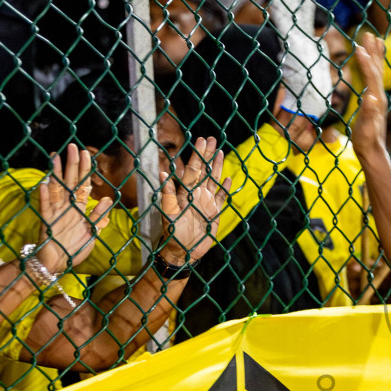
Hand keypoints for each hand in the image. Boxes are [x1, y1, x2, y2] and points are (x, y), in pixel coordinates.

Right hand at [36, 144, 111, 272]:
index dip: (85, 170)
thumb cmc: (74, 249)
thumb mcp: (91, 234)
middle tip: (73, 147)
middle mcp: (67, 207)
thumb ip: (98, 217)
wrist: (57, 264)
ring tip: (56, 158)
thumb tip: (107, 199)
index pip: (82, 185)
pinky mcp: (46, 222)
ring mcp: (56, 213)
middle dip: (72, 164)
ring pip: (56, 189)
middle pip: (70, 181)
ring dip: (56, 174)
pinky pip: (45, 208)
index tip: (87, 154)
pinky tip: (44, 185)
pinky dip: (45, 197)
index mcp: (78, 209)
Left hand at [159, 136, 229, 265]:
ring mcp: (206, 202)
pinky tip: (227, 178)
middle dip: (207, 155)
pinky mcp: (214, 212)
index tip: (201, 141)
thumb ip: (168, 195)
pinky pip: (221, 197)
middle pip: (203, 171)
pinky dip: (224, 188)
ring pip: (212, 180)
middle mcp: (196, 194)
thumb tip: (162, 174)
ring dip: (216, 166)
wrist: (184, 252)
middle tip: (212, 138)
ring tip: (220, 151)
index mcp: (185, 193)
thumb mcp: (169, 215)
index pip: (192, 170)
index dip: (197, 155)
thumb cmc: (173, 235)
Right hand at [351, 31, 388, 163]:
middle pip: (377, 69)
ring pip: (378, 72)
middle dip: (373, 52)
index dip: (365, 62)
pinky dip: (373, 67)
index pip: (371, 76)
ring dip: (375, 56)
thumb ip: (368, 112)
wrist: (373, 151)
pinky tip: (371, 64)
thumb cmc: (366, 140)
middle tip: (368, 34)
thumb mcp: (365, 127)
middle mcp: (379, 96)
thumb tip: (370, 97)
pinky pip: (375, 79)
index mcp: (376, 100)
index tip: (359, 47)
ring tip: (374, 40)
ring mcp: (378, 98)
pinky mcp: (375, 102)